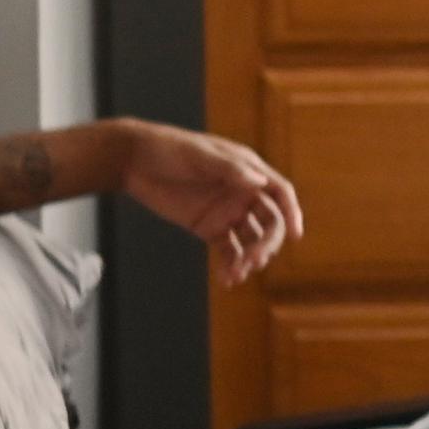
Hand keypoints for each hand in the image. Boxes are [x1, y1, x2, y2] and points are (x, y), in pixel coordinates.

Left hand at [118, 121, 303, 285]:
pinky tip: (228, 279)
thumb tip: (259, 182)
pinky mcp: (209, 227)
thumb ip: (229, 169)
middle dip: (266, 243)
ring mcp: (227, 211)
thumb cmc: (168, 149)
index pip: (279, 192)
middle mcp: (242, 191)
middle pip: (269, 221)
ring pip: (251, 240)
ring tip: (236, 274)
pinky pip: (229, 250)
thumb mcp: (198, 156)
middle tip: (254, 261)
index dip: (291, 212)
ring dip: (249, 258)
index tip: (295, 234)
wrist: (133, 160)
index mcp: (247, 169)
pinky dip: (231, 265)